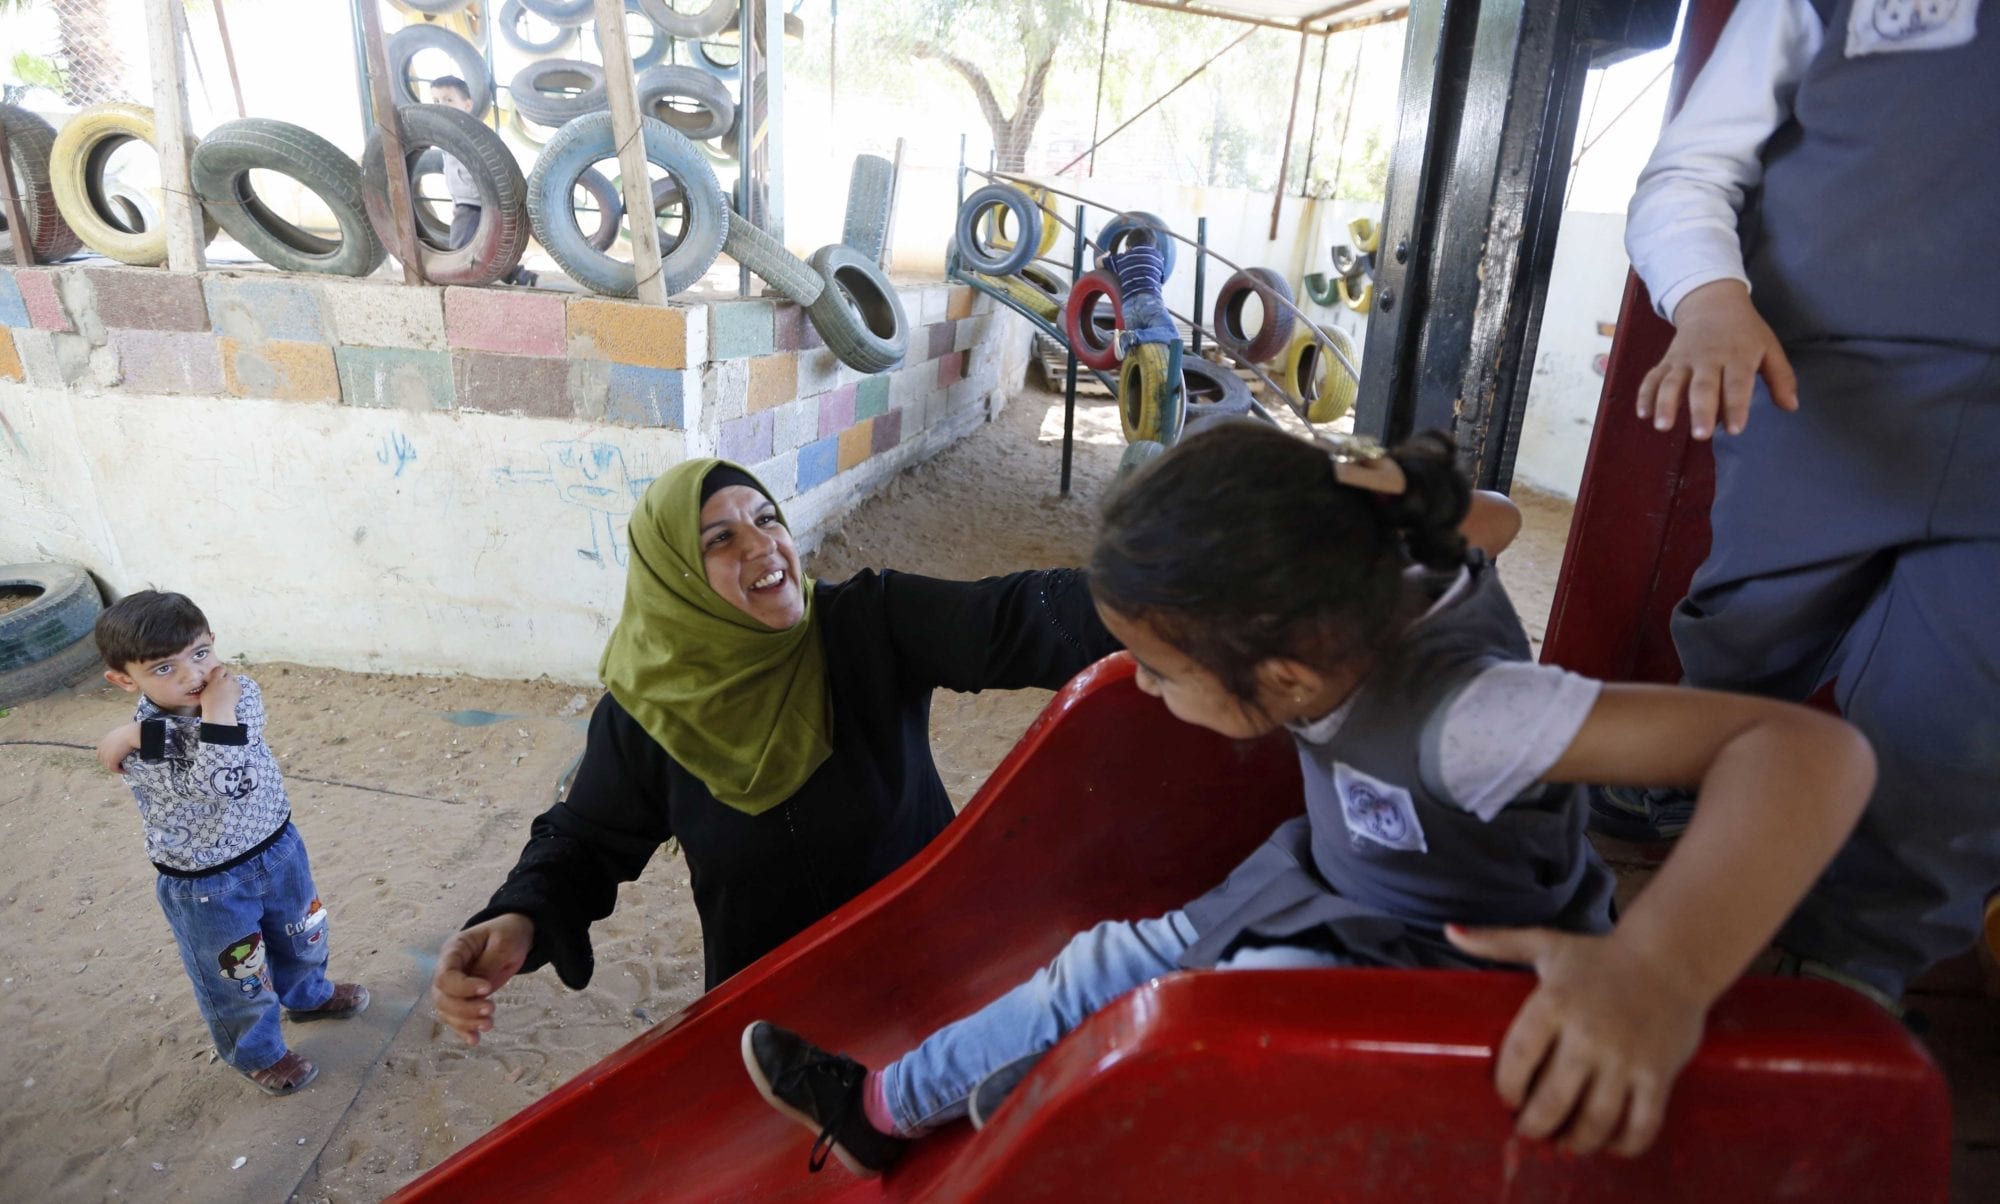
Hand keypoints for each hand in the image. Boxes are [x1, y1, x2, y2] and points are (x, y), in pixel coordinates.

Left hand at [96, 722, 141, 773]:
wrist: (132, 734)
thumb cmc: (131, 731)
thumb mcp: (123, 732)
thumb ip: (120, 737)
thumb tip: (127, 739)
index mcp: (104, 741)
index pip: (100, 752)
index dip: (106, 757)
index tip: (116, 760)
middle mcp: (102, 748)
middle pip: (103, 760)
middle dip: (111, 763)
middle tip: (121, 766)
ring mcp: (106, 755)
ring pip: (109, 765)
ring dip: (116, 768)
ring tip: (125, 770)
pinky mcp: (111, 760)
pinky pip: (114, 769)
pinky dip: (120, 771)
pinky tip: (127, 771)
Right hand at [199, 663, 240, 722]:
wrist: (220, 711)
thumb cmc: (209, 702)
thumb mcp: (204, 690)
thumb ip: (209, 682)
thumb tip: (211, 679)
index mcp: (216, 679)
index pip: (220, 668)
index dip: (218, 672)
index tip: (216, 675)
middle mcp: (226, 680)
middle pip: (227, 673)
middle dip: (224, 676)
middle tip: (220, 682)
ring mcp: (234, 684)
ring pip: (233, 678)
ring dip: (230, 681)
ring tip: (226, 689)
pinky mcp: (240, 689)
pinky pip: (237, 684)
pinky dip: (234, 686)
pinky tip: (230, 692)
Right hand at [432, 913, 535, 1045]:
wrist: (515, 934)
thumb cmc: (508, 933)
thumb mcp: (503, 943)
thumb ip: (488, 964)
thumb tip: (479, 989)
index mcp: (454, 950)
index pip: (445, 976)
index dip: (462, 987)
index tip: (487, 988)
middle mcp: (447, 969)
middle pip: (442, 997)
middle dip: (465, 1008)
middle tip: (491, 1010)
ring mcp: (454, 985)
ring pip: (446, 1011)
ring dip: (465, 1022)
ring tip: (489, 1025)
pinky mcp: (463, 998)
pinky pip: (455, 1018)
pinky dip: (463, 1030)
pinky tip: (475, 1040)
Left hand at [1447, 924, 1706, 1157]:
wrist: (1671, 956)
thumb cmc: (1600, 955)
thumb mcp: (1545, 943)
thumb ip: (1496, 942)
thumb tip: (1450, 930)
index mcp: (1555, 1002)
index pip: (1518, 1057)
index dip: (1506, 1087)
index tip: (1506, 1099)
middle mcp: (1589, 1033)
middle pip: (1551, 1100)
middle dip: (1534, 1126)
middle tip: (1528, 1133)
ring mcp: (1626, 1058)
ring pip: (1594, 1120)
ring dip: (1575, 1142)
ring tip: (1563, 1145)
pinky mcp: (1658, 1074)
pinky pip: (1640, 1124)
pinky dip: (1623, 1145)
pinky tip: (1609, 1146)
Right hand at [1637, 280, 1798, 439]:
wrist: (1712, 303)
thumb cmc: (1745, 332)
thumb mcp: (1770, 348)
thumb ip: (1781, 378)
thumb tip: (1790, 407)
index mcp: (1737, 356)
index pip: (1737, 383)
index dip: (1736, 406)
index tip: (1736, 429)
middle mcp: (1708, 358)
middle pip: (1703, 386)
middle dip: (1701, 410)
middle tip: (1701, 435)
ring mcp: (1684, 360)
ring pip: (1672, 382)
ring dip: (1666, 404)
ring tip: (1663, 427)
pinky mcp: (1667, 361)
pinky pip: (1653, 377)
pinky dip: (1645, 394)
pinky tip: (1642, 414)